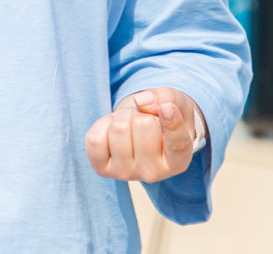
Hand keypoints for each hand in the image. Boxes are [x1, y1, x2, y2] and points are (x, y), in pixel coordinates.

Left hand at [85, 87, 200, 183]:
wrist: (139, 135)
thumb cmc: (161, 119)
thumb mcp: (175, 104)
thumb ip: (166, 98)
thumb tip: (140, 102)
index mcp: (178, 162)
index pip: (177, 144)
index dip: (172, 123)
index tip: (167, 108)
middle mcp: (153, 173)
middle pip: (143, 124)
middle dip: (141, 113)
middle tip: (143, 120)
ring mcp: (126, 174)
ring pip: (118, 128)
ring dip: (122, 117)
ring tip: (129, 127)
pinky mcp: (103, 169)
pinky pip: (95, 138)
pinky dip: (102, 125)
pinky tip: (112, 132)